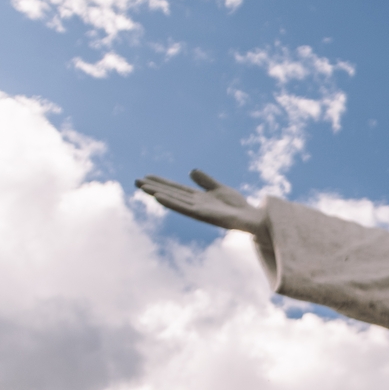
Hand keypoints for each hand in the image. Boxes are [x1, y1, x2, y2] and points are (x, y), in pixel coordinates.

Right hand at [135, 170, 265, 234]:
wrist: (252, 217)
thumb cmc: (237, 206)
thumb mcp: (220, 188)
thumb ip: (206, 181)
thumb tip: (191, 171)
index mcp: (198, 198)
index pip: (176, 188)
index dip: (161, 182)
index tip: (146, 177)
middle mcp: (195, 204)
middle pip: (171, 194)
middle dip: (154, 187)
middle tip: (135, 181)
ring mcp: (198, 210)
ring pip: (174, 200)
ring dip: (158, 194)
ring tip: (143, 188)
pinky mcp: (203, 215)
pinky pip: (184, 208)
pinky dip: (171, 202)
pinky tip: (159, 197)